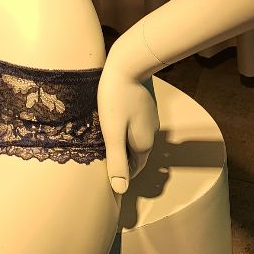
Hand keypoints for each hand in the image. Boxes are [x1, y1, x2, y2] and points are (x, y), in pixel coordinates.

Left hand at [97, 55, 159, 195]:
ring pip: (135, 136)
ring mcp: (149, 117)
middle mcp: (150, 131)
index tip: (108, 179)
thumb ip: (117, 160)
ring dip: (123, 142)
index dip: (122, 174)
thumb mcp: (112, 131)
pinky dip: (124, 127)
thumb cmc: (115, 97)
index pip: (134, 167)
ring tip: (105, 143)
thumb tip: (120, 190)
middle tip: (104, 162)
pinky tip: (112, 122)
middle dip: (122, 159)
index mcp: (143, 142)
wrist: (128, 63)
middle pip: (136, 152)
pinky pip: (134, 122)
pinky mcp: (144, 104)